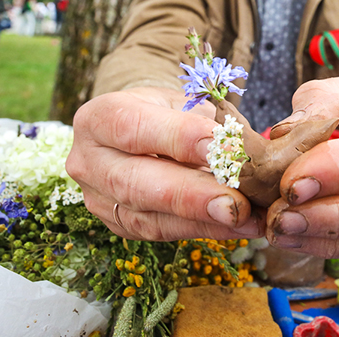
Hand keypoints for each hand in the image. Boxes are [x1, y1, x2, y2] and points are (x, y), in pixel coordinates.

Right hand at [67, 88, 264, 240]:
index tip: (226, 148)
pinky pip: (162, 233)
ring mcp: (99, 199)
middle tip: (238, 203)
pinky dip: (205, 230)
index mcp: (100, 117)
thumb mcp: (185, 104)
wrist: (142, 132)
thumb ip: (208, 125)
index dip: (181, 139)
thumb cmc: (167, 113)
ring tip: (248, 219)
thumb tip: (245, 153)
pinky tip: (239, 228)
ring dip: (204, 221)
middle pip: (136, 183)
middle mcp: (89, 161)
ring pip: (149, 217)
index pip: (134, 128)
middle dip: (192, 196)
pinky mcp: (118, 225)